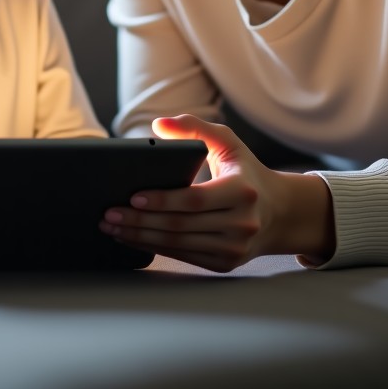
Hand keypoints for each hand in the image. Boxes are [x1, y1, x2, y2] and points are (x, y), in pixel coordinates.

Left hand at [99, 115, 333, 271]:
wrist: (278, 212)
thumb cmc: (245, 170)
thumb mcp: (228, 142)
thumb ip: (194, 127)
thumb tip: (158, 125)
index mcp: (241, 191)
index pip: (194, 199)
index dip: (162, 200)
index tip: (132, 195)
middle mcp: (241, 223)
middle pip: (180, 226)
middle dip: (140, 221)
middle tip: (109, 213)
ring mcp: (234, 247)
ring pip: (178, 245)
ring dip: (140, 237)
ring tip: (112, 227)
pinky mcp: (225, 263)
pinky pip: (183, 256)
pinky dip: (154, 248)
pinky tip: (132, 238)